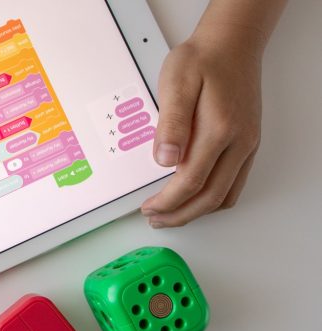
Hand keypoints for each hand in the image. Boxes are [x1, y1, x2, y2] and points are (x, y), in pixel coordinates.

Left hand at [141, 31, 263, 227]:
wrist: (230, 45)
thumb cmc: (201, 60)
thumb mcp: (177, 84)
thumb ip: (171, 123)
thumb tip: (165, 160)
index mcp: (218, 130)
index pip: (191, 181)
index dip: (167, 201)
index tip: (148, 208)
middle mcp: (239, 142)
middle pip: (211, 197)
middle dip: (180, 214)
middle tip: (155, 219)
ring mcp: (247, 144)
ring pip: (226, 195)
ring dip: (197, 211)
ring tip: (170, 213)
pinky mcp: (247, 143)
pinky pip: (234, 183)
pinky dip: (213, 199)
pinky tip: (194, 197)